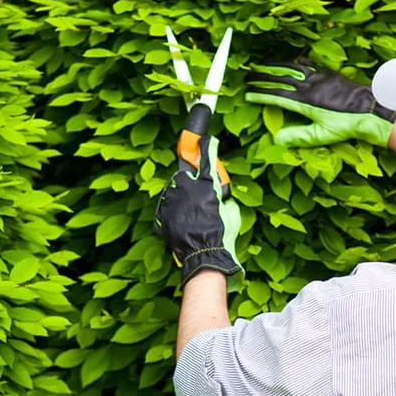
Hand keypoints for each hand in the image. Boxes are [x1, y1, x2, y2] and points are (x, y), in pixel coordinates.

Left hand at [154, 135, 242, 286]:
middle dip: (191, 183)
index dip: (208, 148)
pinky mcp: (162, 214)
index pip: (207, 160)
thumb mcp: (232, 213)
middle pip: (185, 176)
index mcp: (204, 185)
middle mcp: (185, 188)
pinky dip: (175, 213)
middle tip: (200, 197)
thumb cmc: (221, 235)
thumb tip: (222, 199)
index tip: (207, 140)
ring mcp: (171, 201)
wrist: (203, 255)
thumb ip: (224, 199)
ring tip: (192, 215)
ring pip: (174, 191)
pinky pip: (168, 208)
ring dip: (182, 198)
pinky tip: (185, 224)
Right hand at [244, 57, 395, 147]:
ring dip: (275, 66)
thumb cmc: (346, 124)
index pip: (276, 96)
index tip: (248, 94)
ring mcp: (319, 77)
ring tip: (262, 65)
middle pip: (280, 79)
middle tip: (248, 77)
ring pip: (292, 68)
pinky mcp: (328, 73)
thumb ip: (299, 136)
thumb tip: (277, 139)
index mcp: (305, 102)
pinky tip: (291, 61)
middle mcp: (309, 86)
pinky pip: (308, 64)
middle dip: (262, 78)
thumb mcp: (321, 135)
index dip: (260, 94)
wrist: (369, 108)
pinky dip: (295, 62)